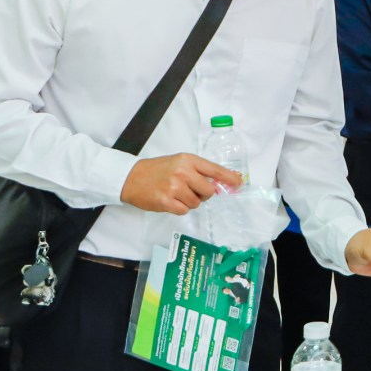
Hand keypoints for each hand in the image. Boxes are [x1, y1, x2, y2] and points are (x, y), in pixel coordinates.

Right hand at [121, 153, 241, 215]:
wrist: (131, 177)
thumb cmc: (158, 169)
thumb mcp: (180, 162)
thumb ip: (199, 170)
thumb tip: (223, 181)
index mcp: (188, 160)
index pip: (215, 170)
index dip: (229, 178)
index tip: (239, 183)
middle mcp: (183, 172)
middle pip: (209, 191)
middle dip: (204, 194)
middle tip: (192, 191)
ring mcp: (174, 187)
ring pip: (197, 203)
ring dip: (190, 202)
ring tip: (177, 194)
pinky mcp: (165, 201)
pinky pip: (185, 210)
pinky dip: (180, 208)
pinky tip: (171, 201)